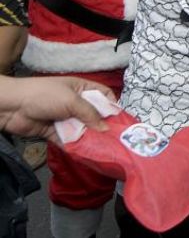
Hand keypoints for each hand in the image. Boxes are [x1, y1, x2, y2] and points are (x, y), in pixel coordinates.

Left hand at [0, 76, 114, 143]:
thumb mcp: (72, 100)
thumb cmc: (44, 95)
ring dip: (92, 138)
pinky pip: (71, 141)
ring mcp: (66, 118)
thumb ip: (90, 114)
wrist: (12, 107)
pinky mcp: (56, 132)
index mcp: (82, 89)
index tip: (121, 120)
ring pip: (84, 130)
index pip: (104, 96)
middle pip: (96, 115)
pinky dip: (77, 147)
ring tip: (105, 149)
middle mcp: (76, 103)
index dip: (113, 106)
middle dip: (104, 126)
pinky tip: (88, 155)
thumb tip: (106, 129)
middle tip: (117, 139)